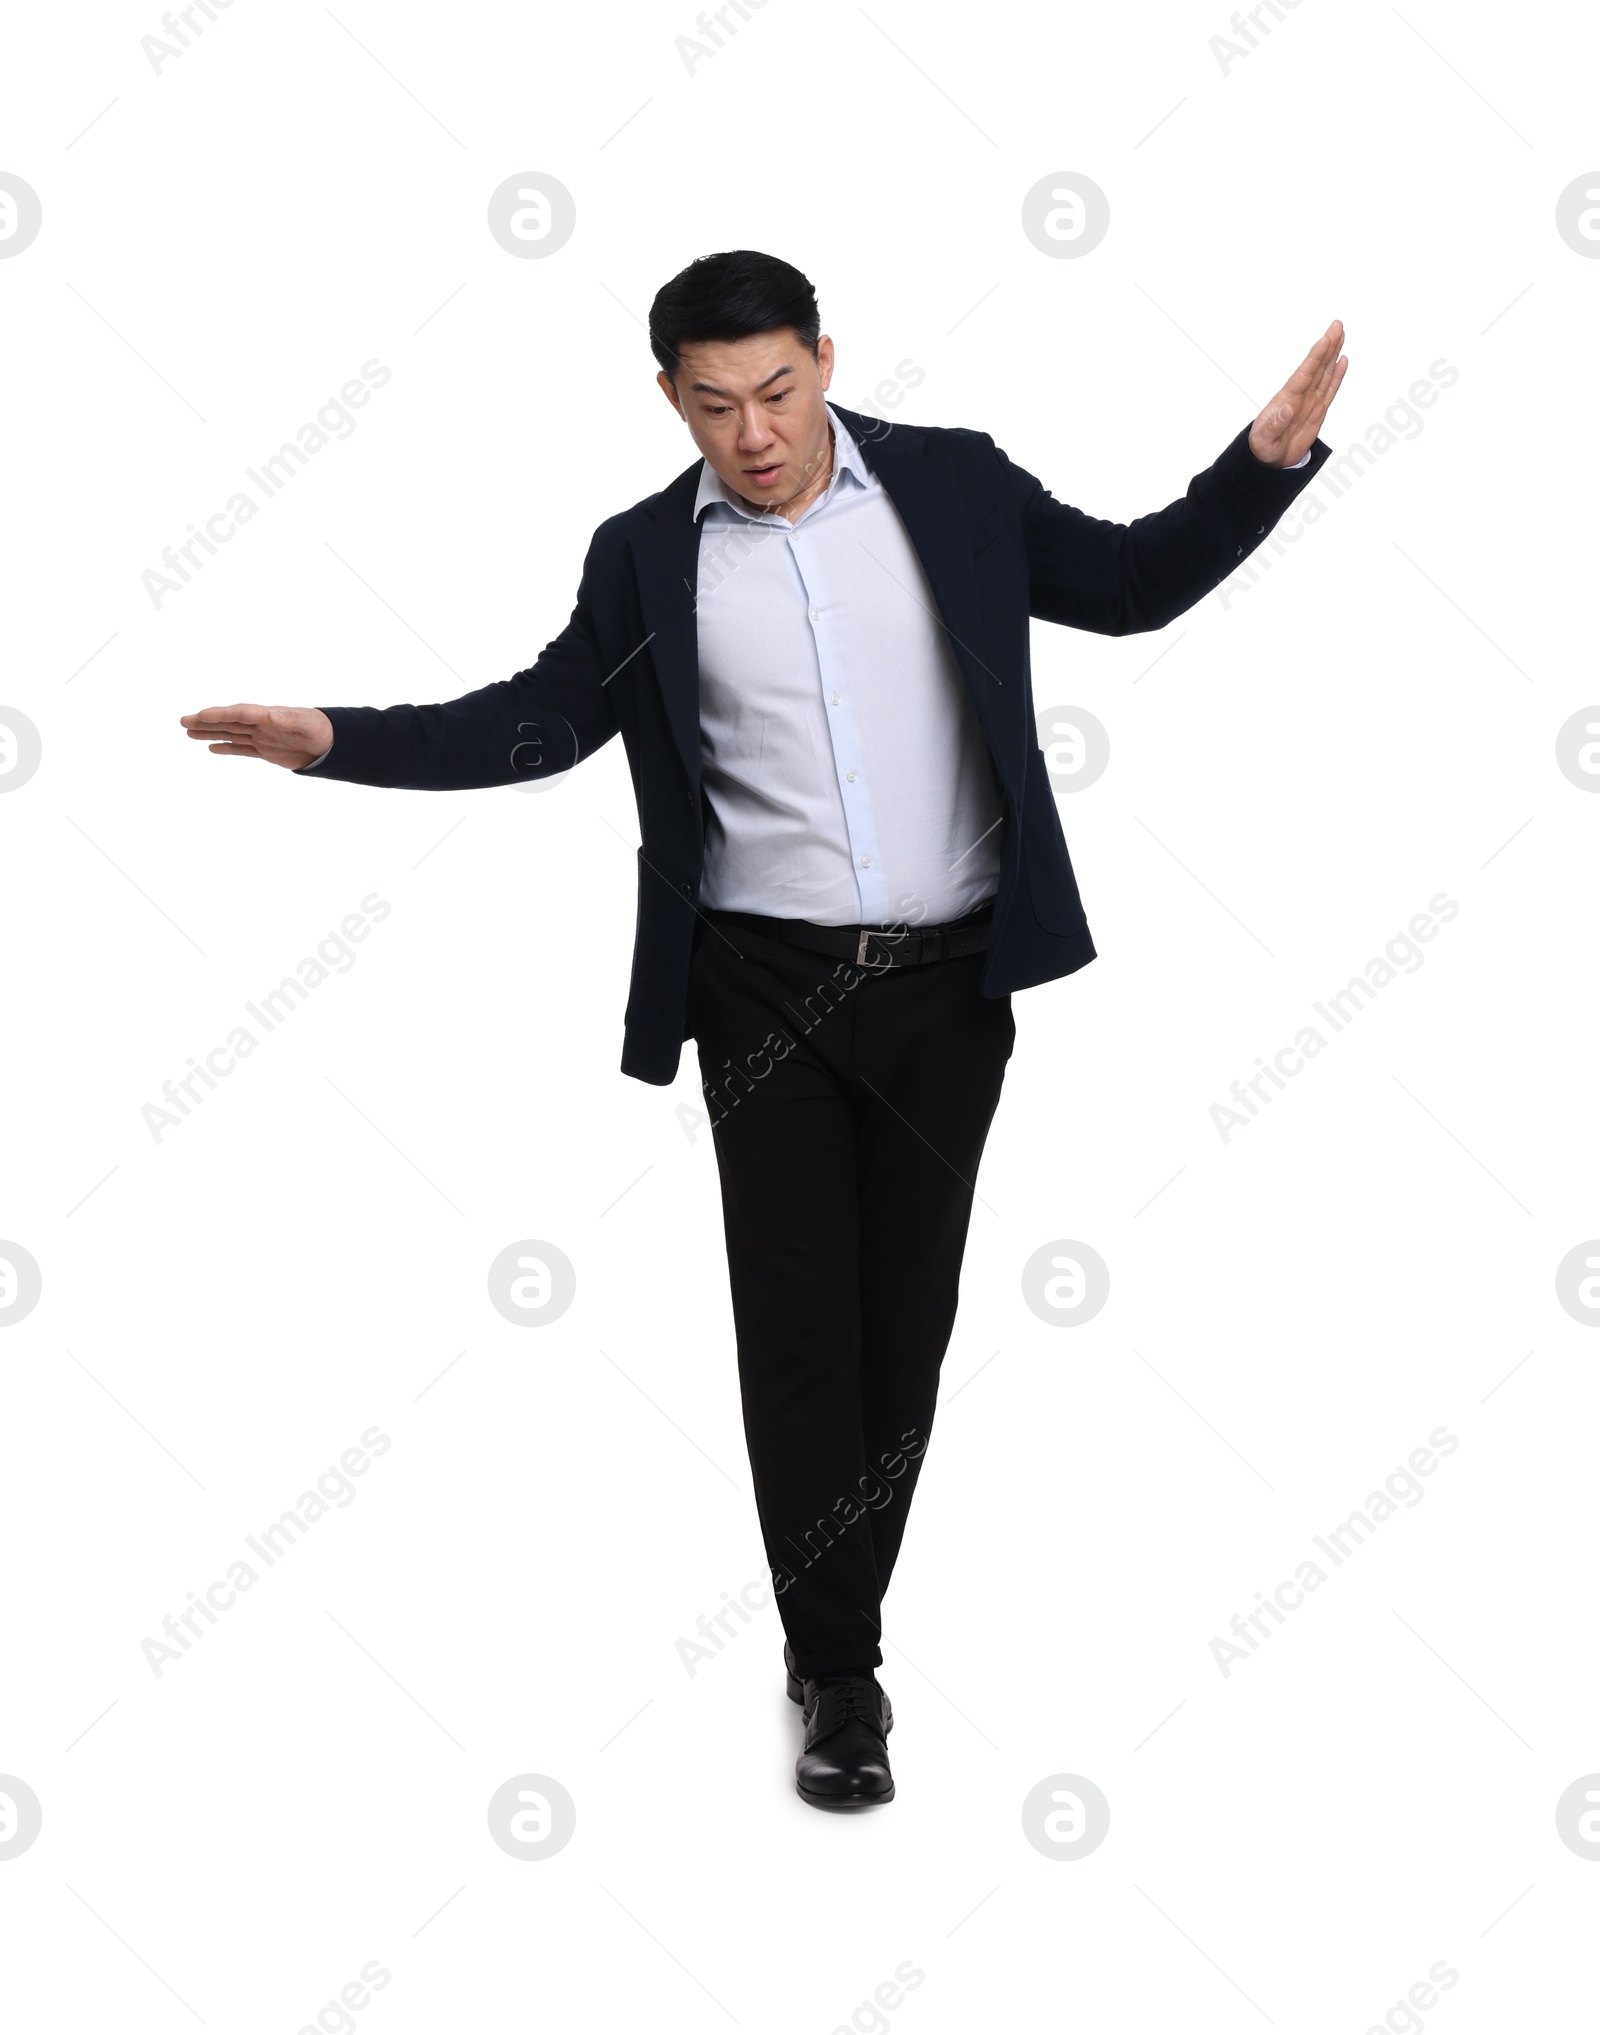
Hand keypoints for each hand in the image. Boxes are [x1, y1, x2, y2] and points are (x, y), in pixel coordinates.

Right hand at [180, 703, 333, 769]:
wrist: (331, 743)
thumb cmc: (320, 729)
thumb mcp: (306, 723)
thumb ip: (288, 719)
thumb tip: (271, 716)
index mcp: (268, 716)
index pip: (240, 713)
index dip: (221, 714)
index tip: (202, 715)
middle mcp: (260, 725)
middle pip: (229, 722)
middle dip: (206, 722)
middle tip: (184, 721)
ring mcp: (261, 737)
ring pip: (231, 734)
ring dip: (210, 733)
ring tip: (189, 732)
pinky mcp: (266, 750)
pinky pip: (242, 749)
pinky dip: (227, 748)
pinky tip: (211, 748)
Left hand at [1248, 320, 1347, 467]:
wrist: (1269, 460)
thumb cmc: (1262, 448)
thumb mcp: (1264, 439)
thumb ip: (1275, 424)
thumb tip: (1286, 408)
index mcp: (1287, 398)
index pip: (1304, 373)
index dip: (1315, 356)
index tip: (1325, 339)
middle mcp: (1300, 395)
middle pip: (1317, 366)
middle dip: (1328, 345)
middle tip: (1337, 324)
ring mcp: (1310, 401)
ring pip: (1325, 372)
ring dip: (1333, 353)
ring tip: (1341, 334)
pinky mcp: (1318, 411)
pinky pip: (1330, 389)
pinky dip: (1337, 375)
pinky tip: (1343, 360)